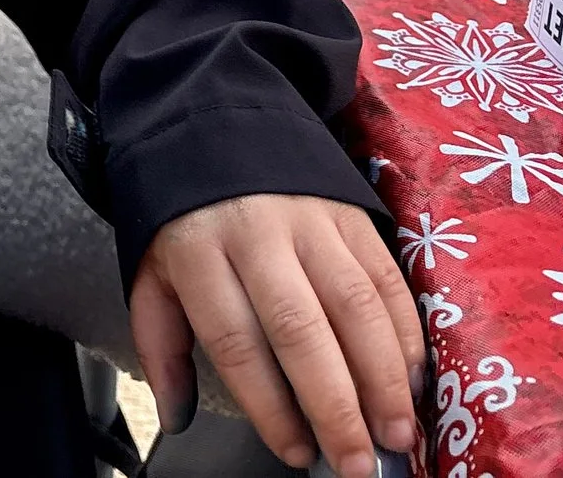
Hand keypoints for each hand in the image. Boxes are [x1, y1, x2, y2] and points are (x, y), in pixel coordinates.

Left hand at [131, 194, 423, 477]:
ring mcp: (310, 218)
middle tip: (358, 464)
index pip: (237, 341)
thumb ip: (162, 346)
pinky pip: (388, 278)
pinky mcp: (351, 211)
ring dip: (383, 378)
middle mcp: (257, 234)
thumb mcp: (151, 270)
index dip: (270, 405)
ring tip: (395, 433)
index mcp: (198, 252)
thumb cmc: (182, 215)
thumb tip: (177, 417)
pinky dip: (406, 335)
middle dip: (336, 405)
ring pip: (356, 305)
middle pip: (302, 328)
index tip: (296, 453)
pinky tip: (410, 380)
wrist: (210, 119)